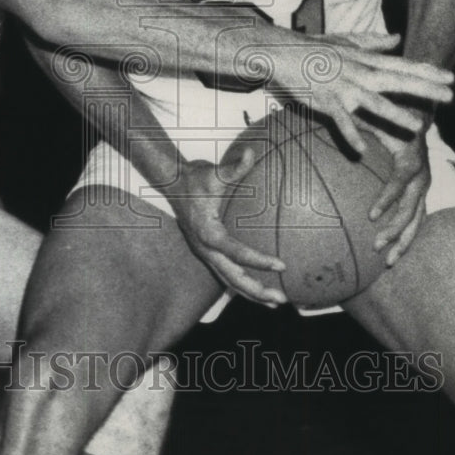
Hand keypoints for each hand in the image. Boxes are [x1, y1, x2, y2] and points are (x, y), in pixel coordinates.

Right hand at [171, 146, 287, 306]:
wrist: (173, 184)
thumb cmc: (195, 178)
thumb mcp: (213, 172)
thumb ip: (233, 166)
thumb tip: (250, 152)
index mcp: (207, 233)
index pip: (236, 252)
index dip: (259, 260)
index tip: (281, 265)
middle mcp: (204, 248)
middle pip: (232, 277)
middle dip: (256, 291)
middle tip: (281, 297)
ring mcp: (204, 253)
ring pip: (228, 280)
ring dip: (250, 292)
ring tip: (275, 301)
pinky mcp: (206, 252)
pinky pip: (225, 273)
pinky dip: (242, 282)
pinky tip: (258, 287)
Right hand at [277, 33, 452, 155]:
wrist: (284, 52)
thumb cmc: (315, 47)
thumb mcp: (347, 41)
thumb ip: (373, 41)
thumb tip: (398, 37)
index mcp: (365, 60)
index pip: (402, 65)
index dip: (427, 71)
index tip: (450, 77)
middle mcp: (359, 72)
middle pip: (397, 81)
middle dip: (424, 89)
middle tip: (450, 96)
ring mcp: (343, 87)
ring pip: (374, 103)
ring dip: (396, 115)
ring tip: (418, 128)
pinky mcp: (326, 101)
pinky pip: (340, 121)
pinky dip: (350, 135)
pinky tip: (362, 150)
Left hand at [365, 122, 429, 265]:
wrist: (416, 119)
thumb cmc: (389, 119)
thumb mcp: (375, 119)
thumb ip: (357, 124)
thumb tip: (337, 125)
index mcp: (410, 160)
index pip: (399, 183)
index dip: (387, 199)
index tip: (371, 216)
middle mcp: (421, 177)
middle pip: (411, 209)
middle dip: (395, 230)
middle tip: (375, 245)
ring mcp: (423, 188)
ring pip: (417, 220)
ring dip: (403, 241)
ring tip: (388, 262)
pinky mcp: (420, 194)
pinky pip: (415, 219)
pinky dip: (405, 236)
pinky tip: (392, 253)